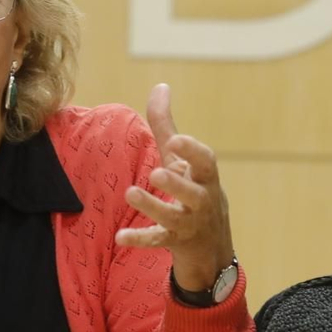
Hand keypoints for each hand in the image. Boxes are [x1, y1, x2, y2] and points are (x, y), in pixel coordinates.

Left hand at [116, 83, 234, 293]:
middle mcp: (202, 200)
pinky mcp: (175, 242)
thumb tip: (161, 86)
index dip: (192, 150)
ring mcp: (190, 224)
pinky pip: (158, 241)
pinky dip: (141, 239)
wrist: (211, 246)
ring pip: (174, 218)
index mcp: (205, 177)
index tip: (176, 139)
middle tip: (157, 174)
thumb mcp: (181, 159)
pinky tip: (121, 236)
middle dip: (177, 185)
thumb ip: (167, 126)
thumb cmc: (192, 190)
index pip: (206, 162)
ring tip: (131, 193)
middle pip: (194, 193)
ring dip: (153, 207)